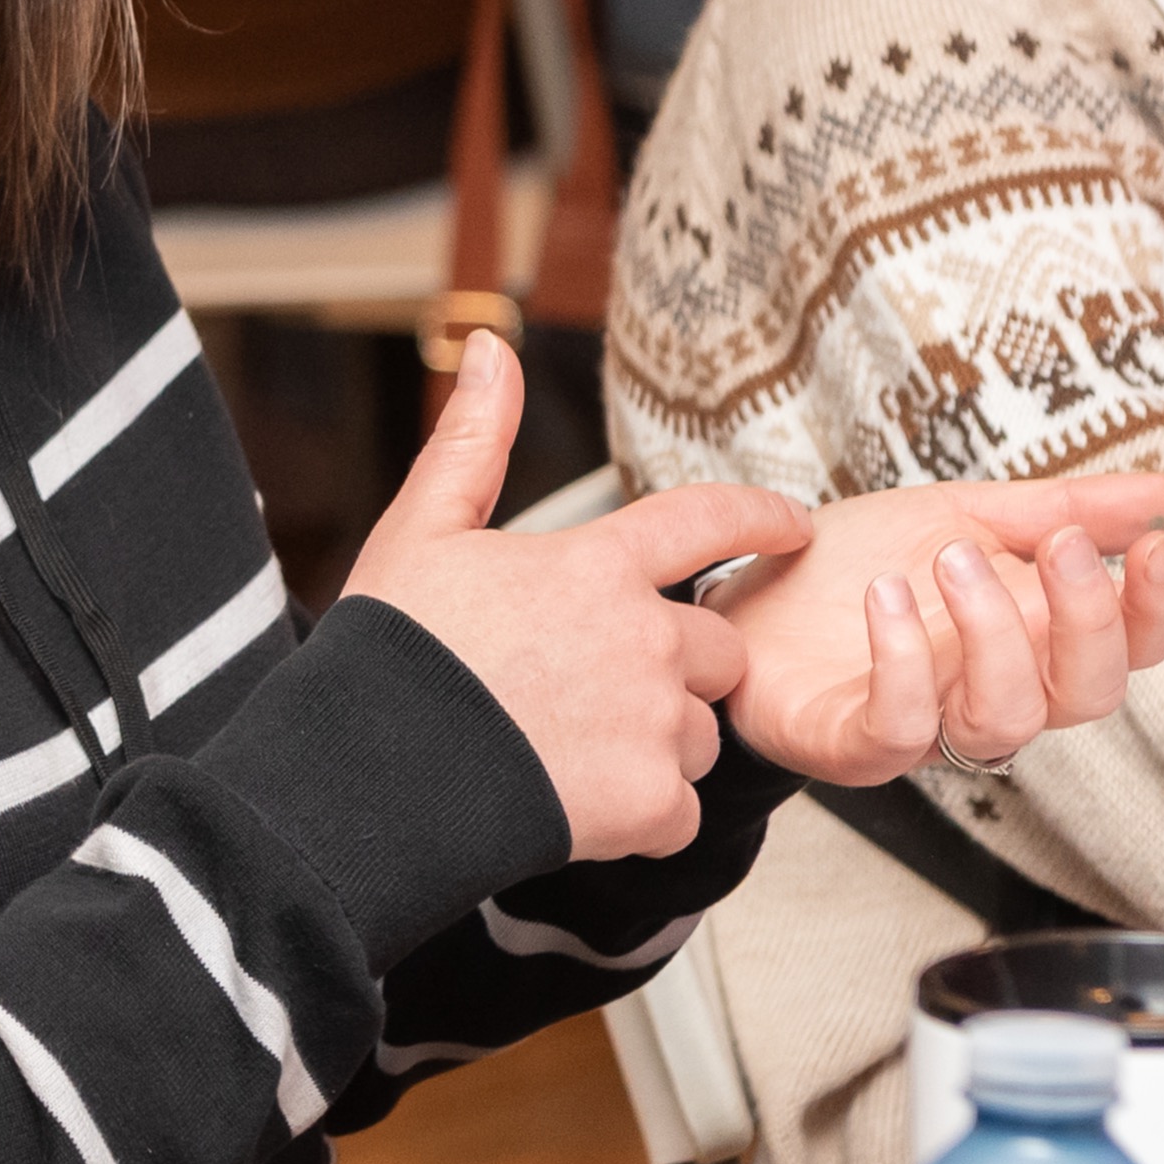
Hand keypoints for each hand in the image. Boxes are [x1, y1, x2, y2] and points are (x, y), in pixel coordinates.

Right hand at [340, 335, 811, 862]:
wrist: (368, 778)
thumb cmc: (391, 654)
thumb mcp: (421, 531)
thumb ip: (474, 441)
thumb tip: (489, 347)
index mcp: (597, 566)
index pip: (707, 521)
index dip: (760, 518)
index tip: (795, 527)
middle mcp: (644, 638)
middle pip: (716, 650)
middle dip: (678, 669)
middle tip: (594, 692)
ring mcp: (652, 723)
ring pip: (699, 735)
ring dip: (658, 745)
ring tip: (571, 753)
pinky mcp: (649, 804)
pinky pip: (681, 811)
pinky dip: (643, 816)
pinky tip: (577, 806)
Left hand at [708, 479, 1163, 787]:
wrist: (744, 592)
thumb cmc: (859, 566)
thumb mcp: (966, 515)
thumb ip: (1064, 509)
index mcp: (1033, 641)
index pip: (1130, 651)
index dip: (1155, 610)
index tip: (1154, 545)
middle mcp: (991, 691)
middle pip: (1086, 695)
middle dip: (1087, 620)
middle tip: (1055, 544)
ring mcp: (926, 725)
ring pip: (1004, 721)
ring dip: (994, 633)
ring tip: (948, 557)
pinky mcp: (850, 743)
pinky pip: (898, 732)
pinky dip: (901, 665)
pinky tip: (885, 598)